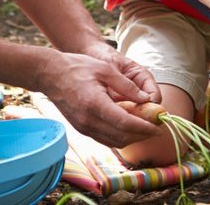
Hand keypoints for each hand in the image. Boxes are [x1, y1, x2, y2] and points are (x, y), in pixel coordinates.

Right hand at [40, 50, 160, 147]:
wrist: (50, 74)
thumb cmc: (78, 67)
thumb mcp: (106, 70)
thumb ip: (127, 86)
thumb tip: (146, 100)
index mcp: (95, 105)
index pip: (125, 124)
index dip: (145, 128)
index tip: (159, 127)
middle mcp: (88, 121)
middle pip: (122, 137)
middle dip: (142, 135)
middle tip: (157, 128)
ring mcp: (83, 127)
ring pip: (114, 142)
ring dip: (132, 138)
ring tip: (146, 128)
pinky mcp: (81, 129)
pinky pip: (105, 139)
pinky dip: (120, 137)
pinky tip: (129, 127)